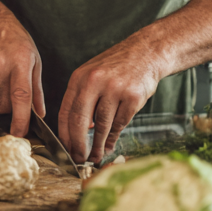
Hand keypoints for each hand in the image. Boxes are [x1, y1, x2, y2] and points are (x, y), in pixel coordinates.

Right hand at [0, 7, 44, 137]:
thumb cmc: (15, 40)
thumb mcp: (34, 60)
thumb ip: (36, 89)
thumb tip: (40, 114)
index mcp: (20, 63)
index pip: (21, 97)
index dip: (21, 119)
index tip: (20, 134)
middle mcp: (0, 66)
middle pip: (2, 106)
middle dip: (8, 108)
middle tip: (12, 93)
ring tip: (0, 77)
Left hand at [58, 37, 163, 163]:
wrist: (147, 52)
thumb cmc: (118, 66)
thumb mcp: (93, 74)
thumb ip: (84, 98)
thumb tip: (81, 129)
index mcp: (80, 77)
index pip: (66, 111)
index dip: (64, 133)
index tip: (65, 148)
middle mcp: (94, 81)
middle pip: (80, 120)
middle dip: (78, 144)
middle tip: (78, 158)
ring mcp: (114, 89)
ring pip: (101, 125)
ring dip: (97, 145)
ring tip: (95, 156)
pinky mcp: (133, 97)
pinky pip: (120, 123)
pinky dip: (113, 137)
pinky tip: (110, 144)